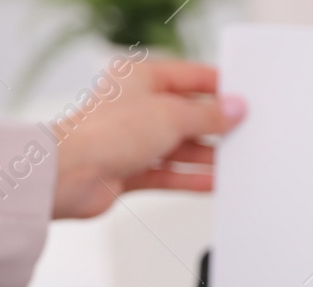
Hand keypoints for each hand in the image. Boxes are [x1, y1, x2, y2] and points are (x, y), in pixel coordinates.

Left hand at [51, 61, 246, 219]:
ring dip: (204, 156)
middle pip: (184, 115)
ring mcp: (130, 140)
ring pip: (176, 147)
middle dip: (212, 127)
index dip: (217, 88)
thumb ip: (207, 115)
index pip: (188, 77)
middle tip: (241, 134)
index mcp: (140, 78)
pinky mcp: (128, 170)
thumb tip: (233, 109)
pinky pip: (167, 173)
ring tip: (232, 163)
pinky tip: (211, 183)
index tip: (241, 99)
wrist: (71, 175)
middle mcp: (134, 107)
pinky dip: (188, 178)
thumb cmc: (104, 134)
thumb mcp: (171, 116)